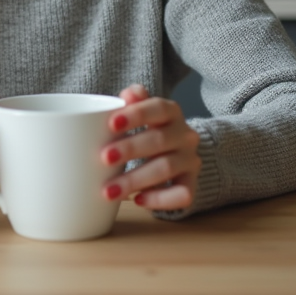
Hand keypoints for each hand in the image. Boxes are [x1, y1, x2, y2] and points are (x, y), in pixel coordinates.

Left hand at [100, 84, 200, 210]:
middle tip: (103, 158)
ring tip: (110, 190)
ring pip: (167, 168)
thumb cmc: (149, 130)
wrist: (176, 153)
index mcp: (172, 112)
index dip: (136, 115)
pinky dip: (159, 200)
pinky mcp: (191, 185)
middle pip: (159, 140)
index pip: (158, 108)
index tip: (111, 124)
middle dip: (130, 149)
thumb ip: (134, 101)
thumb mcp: (141, 112)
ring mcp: (190, 160)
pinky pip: (182, 194)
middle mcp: (185, 135)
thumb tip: (127, 95)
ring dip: (135, 179)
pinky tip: (138, 200)